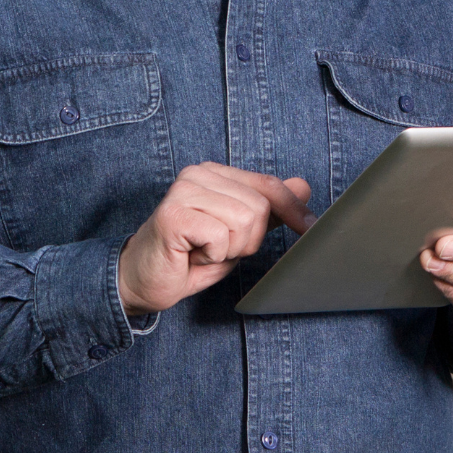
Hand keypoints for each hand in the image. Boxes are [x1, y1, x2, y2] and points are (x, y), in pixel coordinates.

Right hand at [118, 163, 314, 315]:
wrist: (141, 279)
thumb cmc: (188, 256)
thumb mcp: (237, 233)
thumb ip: (267, 208)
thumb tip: (303, 186)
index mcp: (214, 173)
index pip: (267, 185)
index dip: (294, 210)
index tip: (312, 228)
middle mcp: (197, 174)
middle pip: (260, 208)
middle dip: (247, 241)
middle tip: (217, 248)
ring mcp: (183, 191)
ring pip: (245, 221)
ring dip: (229, 249)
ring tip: (204, 251)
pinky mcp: (173, 214)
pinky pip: (220, 237)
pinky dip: (213, 256)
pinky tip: (192, 255)